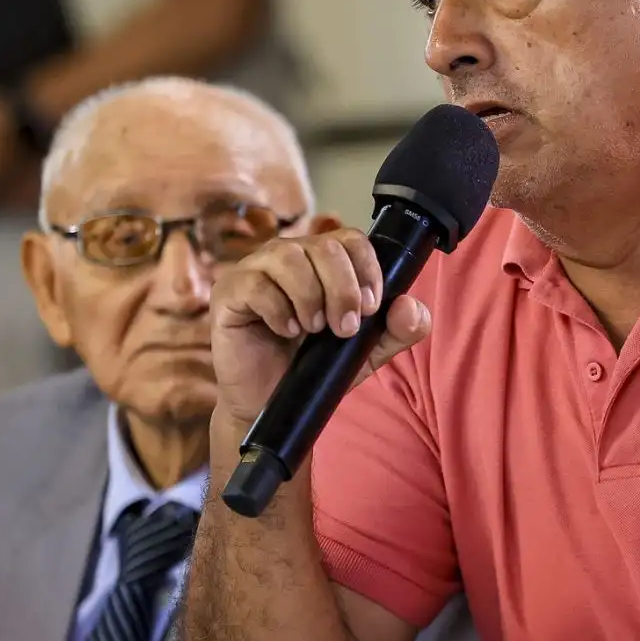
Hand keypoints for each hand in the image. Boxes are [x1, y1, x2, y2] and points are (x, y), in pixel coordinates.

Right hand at [209, 230, 432, 425]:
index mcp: (323, 261)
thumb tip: (410, 307)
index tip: (369, 308)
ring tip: (313, 329)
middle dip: (343, 290)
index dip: (367, 270)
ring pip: (290, 257)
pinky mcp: (229, 291)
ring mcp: (256, 269)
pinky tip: (285, 330)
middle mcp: (290, 256)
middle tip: (343, 329)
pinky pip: (256, 283)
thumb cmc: (316, 367)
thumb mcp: (367, 351)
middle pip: (325, 247)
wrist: (272, 401)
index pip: (352, 240)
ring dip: (311, 297)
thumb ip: (397, 330)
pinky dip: (278, 309)